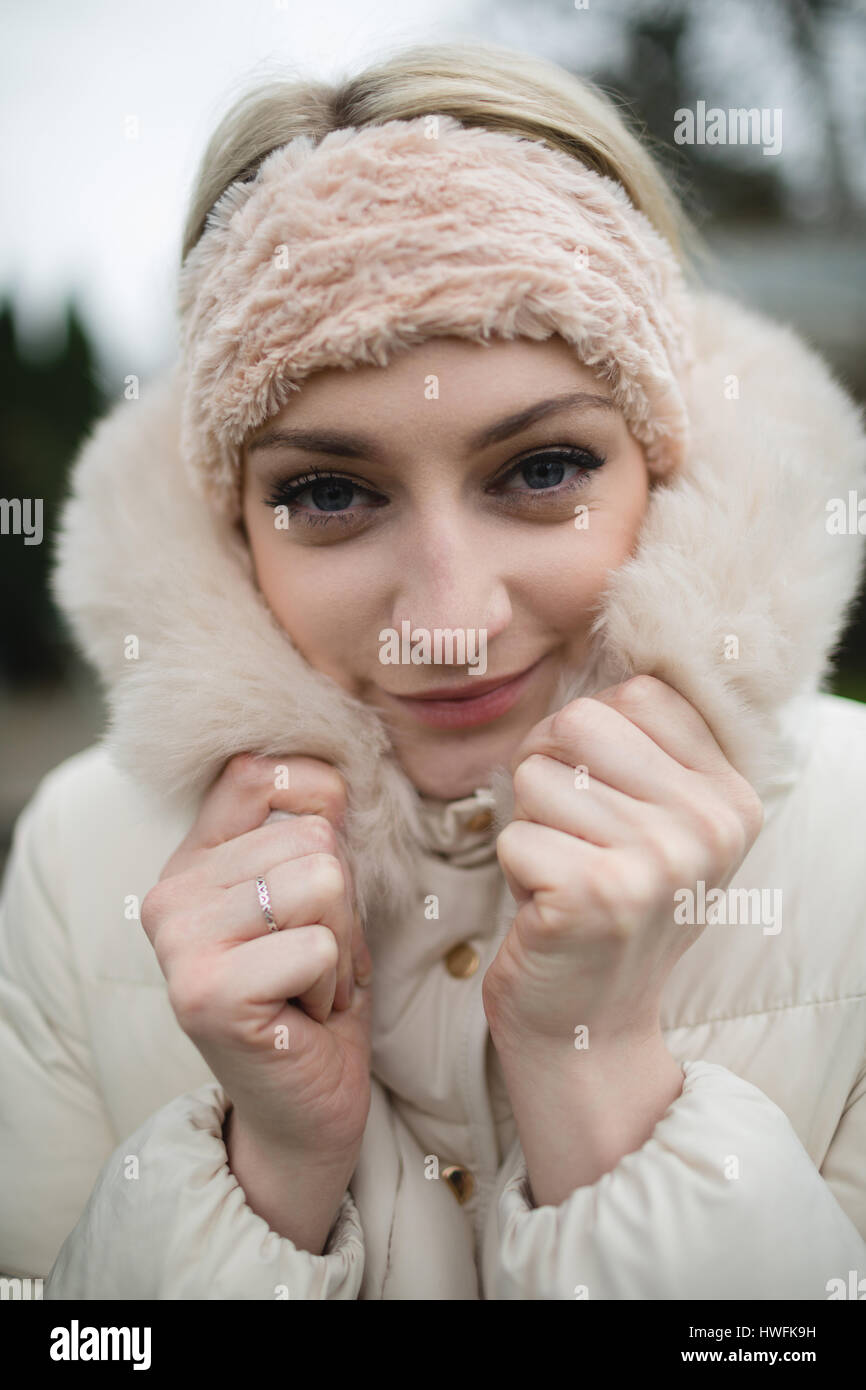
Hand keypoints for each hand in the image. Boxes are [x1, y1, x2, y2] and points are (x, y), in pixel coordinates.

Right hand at [141, 753, 372, 1164]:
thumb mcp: (317, 895)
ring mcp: (180, 944)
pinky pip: (320, 946)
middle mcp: (171, 894)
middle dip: (343, 906)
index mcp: (193, 860)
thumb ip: (311, 833)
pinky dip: (333, 985)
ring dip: (340, 944)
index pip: (261, 772)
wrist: (306, 1105)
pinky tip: (301, 1016)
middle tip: (312, 960)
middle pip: (314, 837)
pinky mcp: (207, 993)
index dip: (322, 805)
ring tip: (307, 983)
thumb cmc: (316, 992)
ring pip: (322, 882)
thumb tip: (336, 777)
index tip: (323, 876)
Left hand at [482, 675, 764, 1054]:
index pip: (636, 694)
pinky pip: (514, 835)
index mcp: (731, 795)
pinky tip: (549, 911)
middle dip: (547, 774)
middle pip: (578, 722)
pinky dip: (514, 871)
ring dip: (529, 828)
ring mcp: (660, 862)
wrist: (590, 1027)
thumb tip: (602, 644)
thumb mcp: (655, 823)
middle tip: (566, 839)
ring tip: (563, 878)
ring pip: (536, 777)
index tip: (596, 798)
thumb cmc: (606, 907)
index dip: (586, 737)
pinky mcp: (599, 896)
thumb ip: (644, 747)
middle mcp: (710, 825)